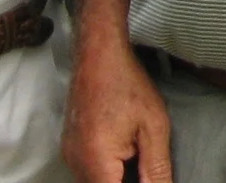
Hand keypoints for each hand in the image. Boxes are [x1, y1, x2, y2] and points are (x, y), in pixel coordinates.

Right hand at [63, 45, 172, 182]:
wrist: (98, 55)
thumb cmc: (128, 85)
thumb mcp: (153, 127)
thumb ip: (156, 168)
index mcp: (96, 161)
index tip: (148, 177)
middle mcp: (76, 163)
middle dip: (127, 180)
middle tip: (144, 162)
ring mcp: (69, 156)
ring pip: (94, 181)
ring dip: (116, 177)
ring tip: (136, 156)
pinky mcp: (69, 148)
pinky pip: (87, 171)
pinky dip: (107, 171)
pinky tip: (125, 154)